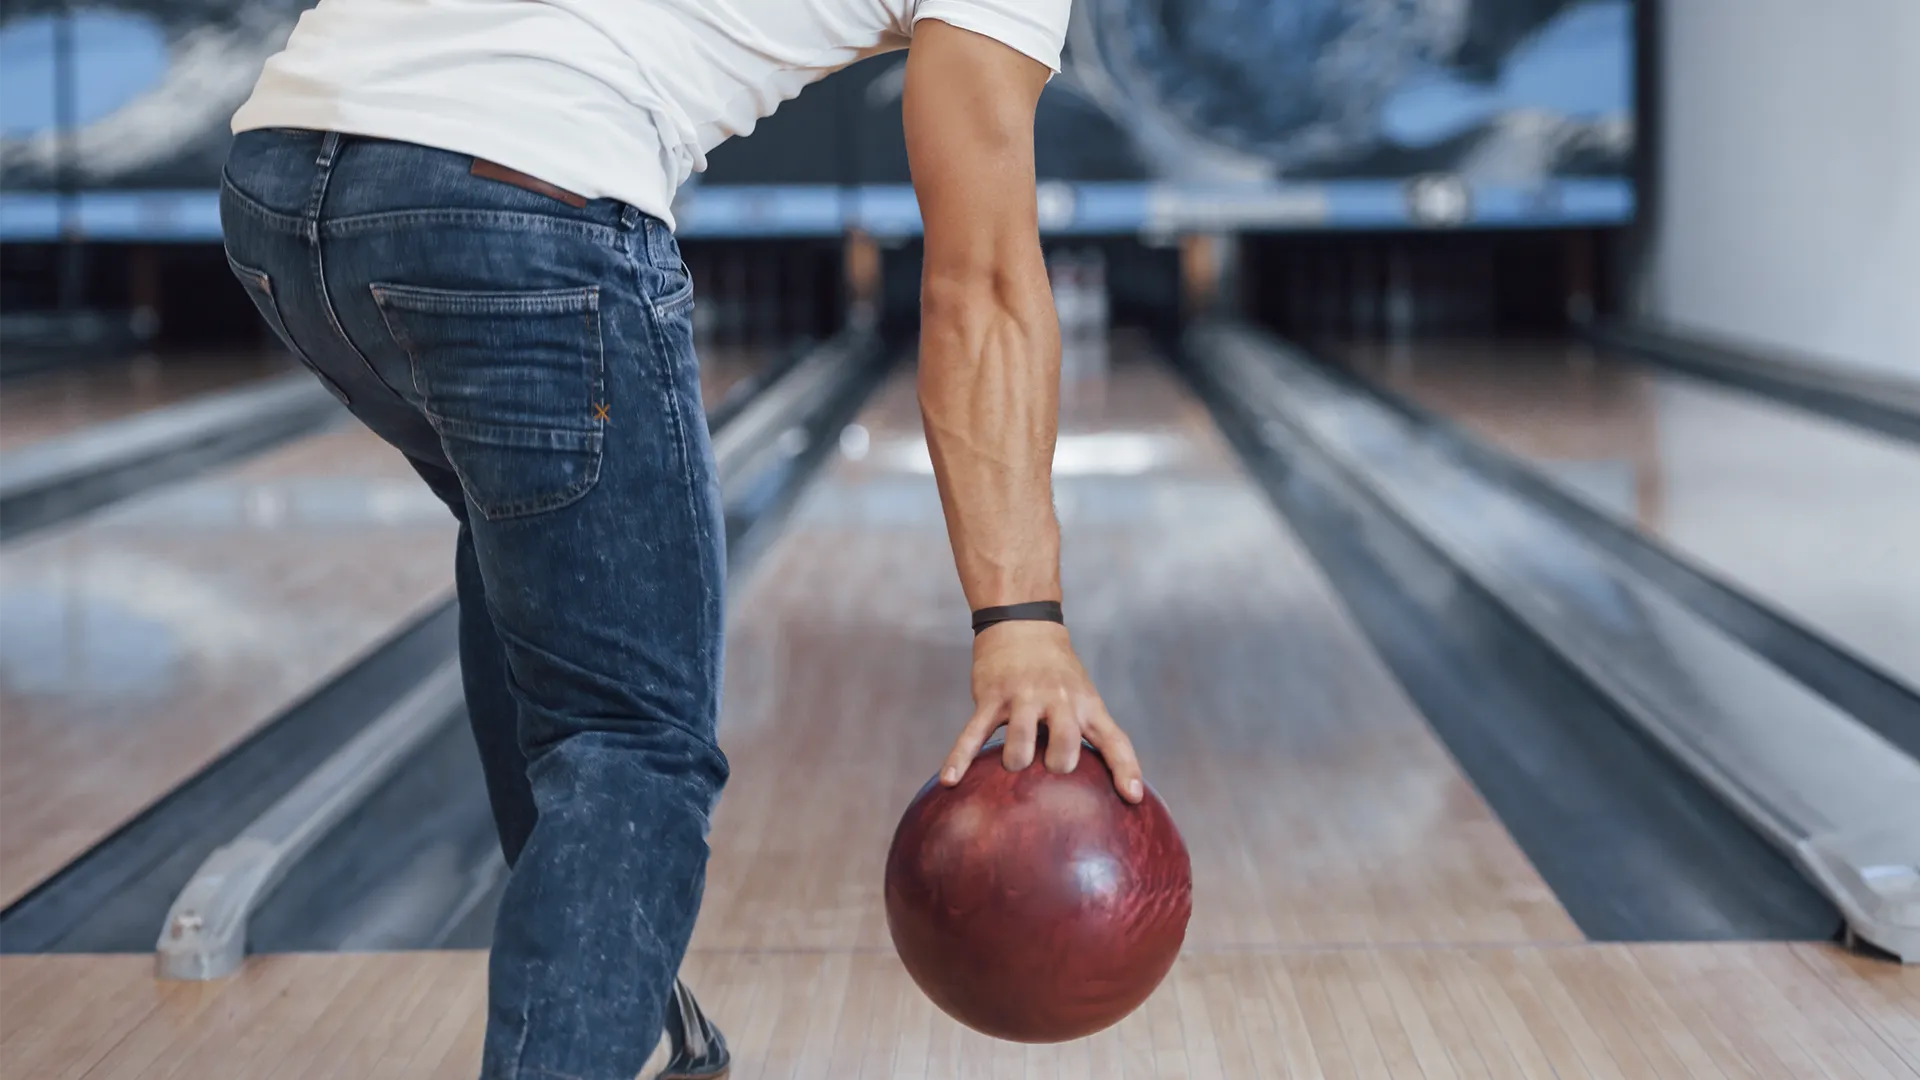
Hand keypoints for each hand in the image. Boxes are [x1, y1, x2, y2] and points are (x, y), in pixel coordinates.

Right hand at [939, 621, 1143, 802]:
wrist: (1022, 624)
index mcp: (1086, 705)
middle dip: (1058, 767)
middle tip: (1049, 771)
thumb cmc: (1057, 672)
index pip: (1114, 740)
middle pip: (1065, 746)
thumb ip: (1086, 732)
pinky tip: (950, 781)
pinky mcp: (991, 697)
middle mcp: (1059, 701)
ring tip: (1013, 767)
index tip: (1133, 797)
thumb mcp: (1082, 696)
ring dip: (1015, 764)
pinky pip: (973, 734)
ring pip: (1020, 745)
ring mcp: (1023, 698)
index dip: (1126, 769)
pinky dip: (960, 759)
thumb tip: (1090, 783)